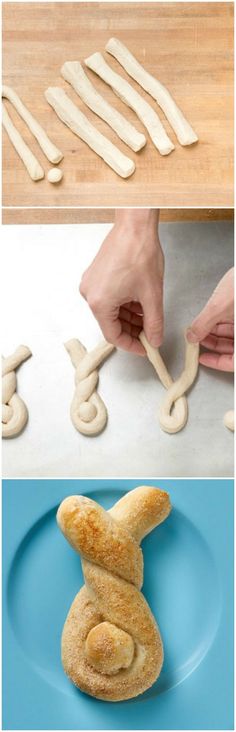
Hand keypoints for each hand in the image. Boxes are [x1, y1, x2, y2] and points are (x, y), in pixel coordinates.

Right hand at [80, 209, 163, 355]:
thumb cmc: (140, 254)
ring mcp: (91, 283)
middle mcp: (90, 294)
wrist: (134, 226)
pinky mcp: (96, 274)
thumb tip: (155, 340)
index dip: (131, 345)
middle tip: (150, 333)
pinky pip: (109, 297)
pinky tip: (139, 302)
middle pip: (111, 323)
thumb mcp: (152, 295)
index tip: (145, 348)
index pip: (113, 335)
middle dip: (132, 329)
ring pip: (111, 310)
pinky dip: (124, 303)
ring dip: (129, 316)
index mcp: (99, 303)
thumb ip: (154, 323)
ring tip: (148, 316)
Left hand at [187, 268, 233, 370]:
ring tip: (202, 328)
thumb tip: (192, 336)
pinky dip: (226, 324)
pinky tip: (213, 319)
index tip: (204, 359)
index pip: (233, 362)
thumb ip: (203, 324)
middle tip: (199, 340)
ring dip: (219, 334)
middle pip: (234, 349)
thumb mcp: (219, 307)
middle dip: (215, 345)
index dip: (217, 362)